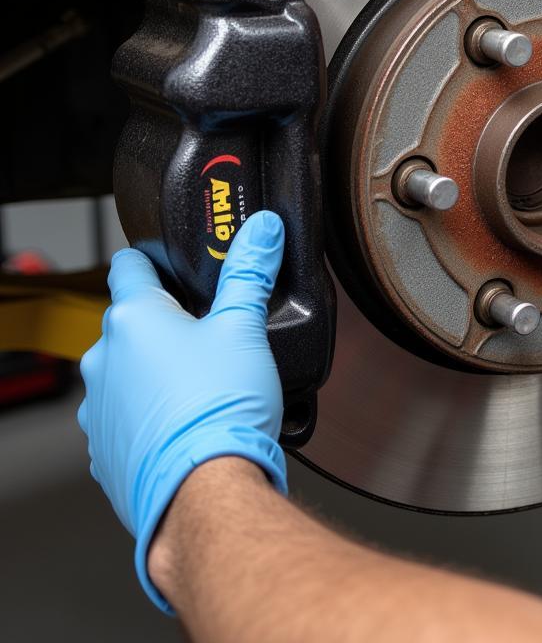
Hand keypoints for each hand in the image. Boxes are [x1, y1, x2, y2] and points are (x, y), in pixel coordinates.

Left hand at [78, 210, 288, 610]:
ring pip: (128, 372)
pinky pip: (128, 418)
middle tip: (211, 331)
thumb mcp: (247, 327)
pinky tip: (190, 421)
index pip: (130, 265)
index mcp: (133, 319)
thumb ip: (251, 272)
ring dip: (157, 371)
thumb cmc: (221, 408)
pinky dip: (153, 414)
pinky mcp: (106, 449)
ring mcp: (99, 408)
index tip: (172, 263)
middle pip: (133, 323)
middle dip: (168, 324)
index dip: (154, 259)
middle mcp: (104, 360)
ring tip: (206, 384)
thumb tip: (263, 230)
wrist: (205, 491)